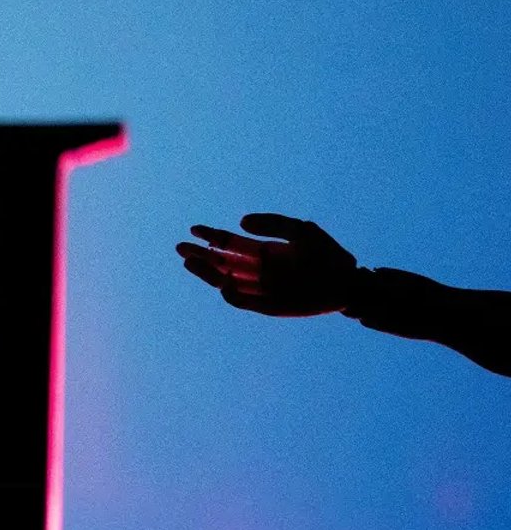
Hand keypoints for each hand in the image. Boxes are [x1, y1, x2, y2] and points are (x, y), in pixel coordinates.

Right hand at [176, 213, 357, 316]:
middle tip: (181, 247)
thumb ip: (272, 223)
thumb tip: (240, 223)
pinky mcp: (268, 307)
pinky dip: (231, 295)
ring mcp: (262, 289)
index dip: (211, 237)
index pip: (230, 245)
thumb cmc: (328, 255)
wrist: (348, 284)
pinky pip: (243, 302)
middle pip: (222, 263)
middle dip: (201, 255)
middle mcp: (259, 270)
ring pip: (227, 281)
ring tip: (189, 263)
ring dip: (207, 273)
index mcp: (264, 251)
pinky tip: (221, 283)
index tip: (194, 229)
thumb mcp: (301, 230)